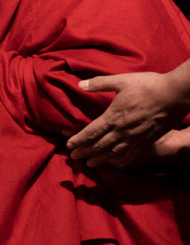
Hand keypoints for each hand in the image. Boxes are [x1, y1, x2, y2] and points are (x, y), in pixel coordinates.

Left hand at [67, 71, 189, 166]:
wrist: (175, 94)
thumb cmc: (148, 85)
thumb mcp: (121, 80)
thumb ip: (99, 83)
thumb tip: (80, 84)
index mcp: (113, 117)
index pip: (91, 132)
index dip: (79, 140)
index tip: (69, 145)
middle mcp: (123, 130)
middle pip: (99, 145)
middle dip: (85, 152)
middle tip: (73, 157)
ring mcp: (136, 137)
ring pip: (114, 152)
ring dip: (100, 159)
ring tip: (90, 164)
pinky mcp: (148, 139)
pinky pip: (132, 153)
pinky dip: (121, 159)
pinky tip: (116, 162)